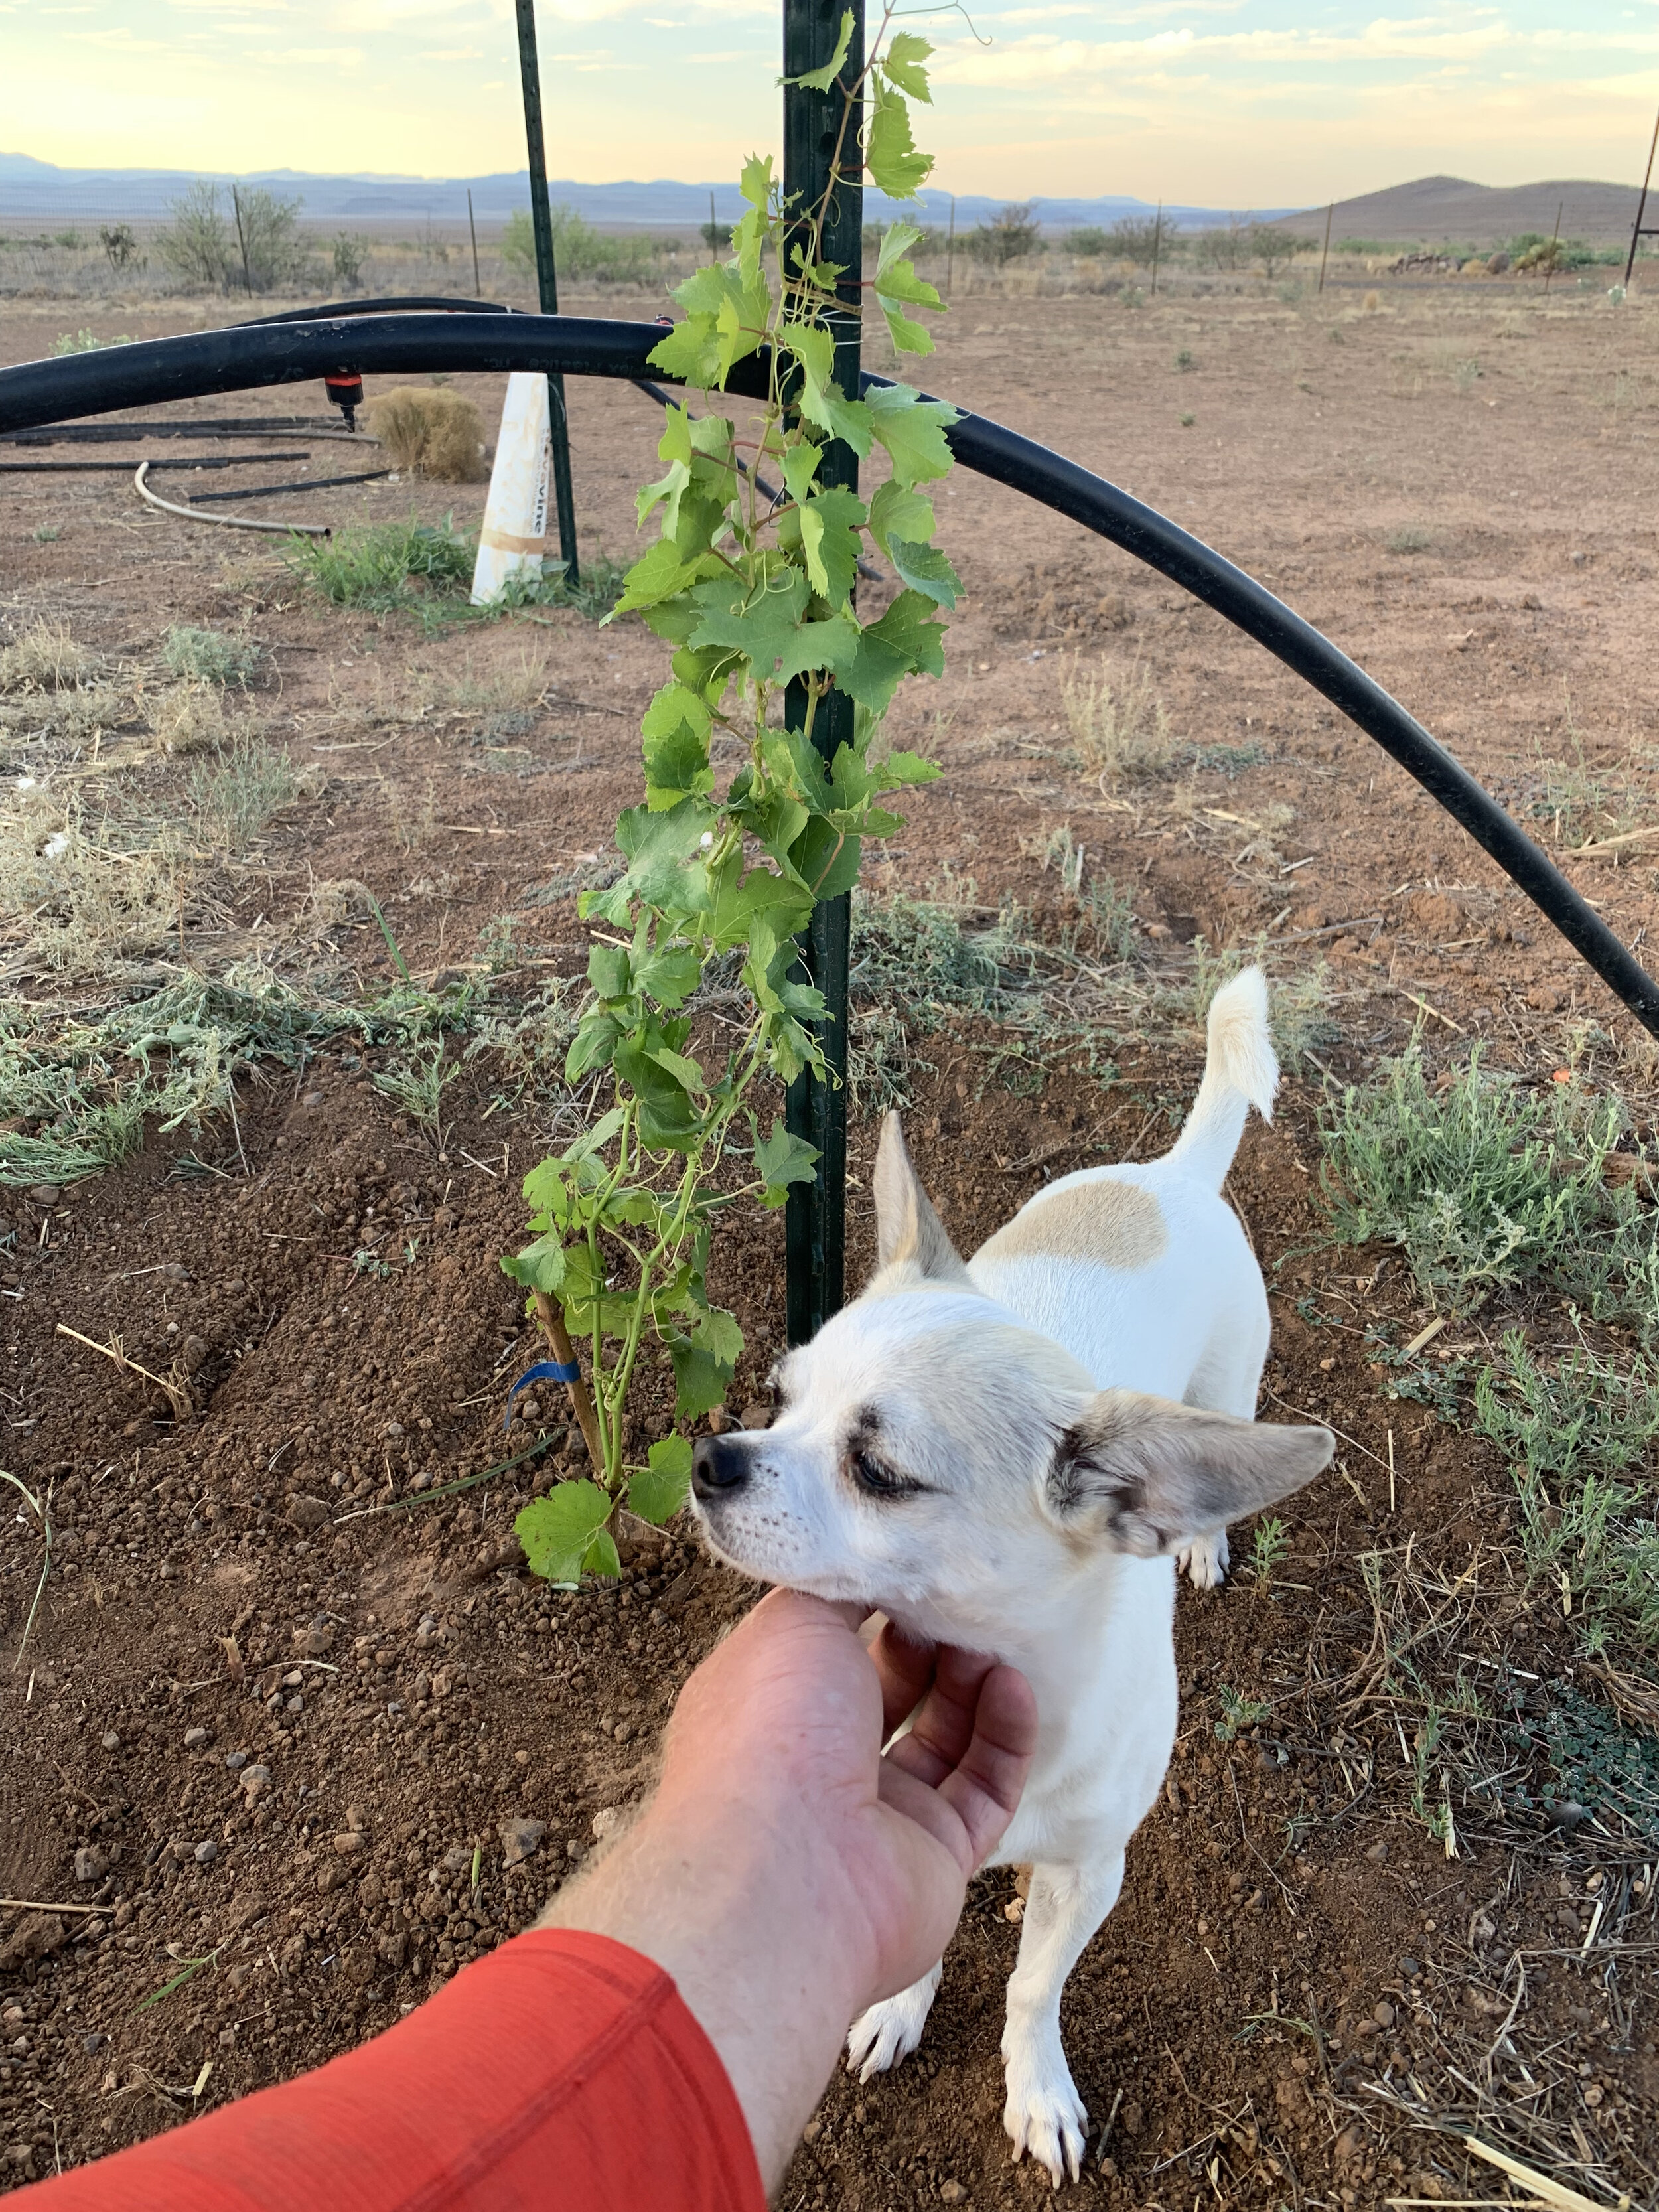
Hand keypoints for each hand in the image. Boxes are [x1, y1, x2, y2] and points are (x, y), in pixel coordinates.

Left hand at [542, 1589, 1035, 2186]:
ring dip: (975, 1682)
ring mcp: (878, 1813)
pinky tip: (1016, 1687)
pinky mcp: (936, 1856)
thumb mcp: (792, 1622)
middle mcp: (818, 1760)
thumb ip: (837, 1588)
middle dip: (932, 1641)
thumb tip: (869, 1562)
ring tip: (996, 1642)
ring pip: (944, 1736)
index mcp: (771, 1703)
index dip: (873, 1603)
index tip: (917, 1564)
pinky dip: (1006, 1737)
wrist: (785, 1874)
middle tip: (966, 1601)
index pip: (828, 1642)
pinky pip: (985, 1788)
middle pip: (892, 1687)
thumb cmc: (772, 1731)